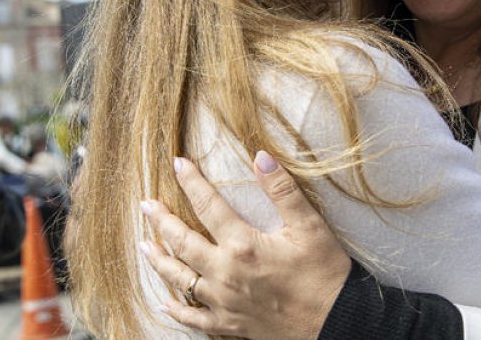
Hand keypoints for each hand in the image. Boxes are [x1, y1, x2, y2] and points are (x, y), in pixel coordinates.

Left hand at [141, 151, 352, 339]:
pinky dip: (176, 309)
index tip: (178, 164)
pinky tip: (165, 302)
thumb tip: (260, 156)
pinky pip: (192, 318)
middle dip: (161, 221)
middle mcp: (225, 274)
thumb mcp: (309, 226)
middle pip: (182, 242)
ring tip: (144, 246)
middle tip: (146, 204)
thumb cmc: (324, 274)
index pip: (208, 205)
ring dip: (159, 261)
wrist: (335, 323)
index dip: (191, 182)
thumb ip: (282, 190)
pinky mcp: (228, 325)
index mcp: (243, 245)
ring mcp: (223, 302)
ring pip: (180, 280)